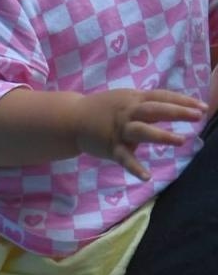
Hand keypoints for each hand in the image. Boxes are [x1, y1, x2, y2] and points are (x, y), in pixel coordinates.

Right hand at [75, 88, 204, 180]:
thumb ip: (147, 102)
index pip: (161, 97)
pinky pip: (124, 158)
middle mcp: (127, 113)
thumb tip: (175, 104)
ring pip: (141, 131)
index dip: (182, 100)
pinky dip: (134, 168)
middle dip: (177, 112)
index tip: (203, 106)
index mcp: (133, 100)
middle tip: (198, 115)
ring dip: (161, 135)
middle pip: (154, 110)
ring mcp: (119, 130)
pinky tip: (147, 177)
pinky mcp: (111, 147)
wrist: (71, 119)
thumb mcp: (125, 99)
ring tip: (181, 140)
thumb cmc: (103, 109)